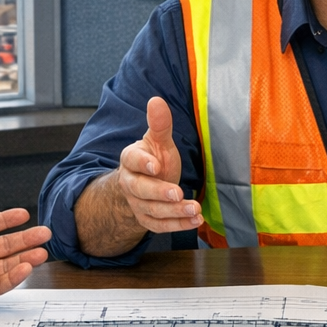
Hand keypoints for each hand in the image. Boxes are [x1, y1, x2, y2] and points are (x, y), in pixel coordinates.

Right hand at [116, 96, 201, 233]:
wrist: (148, 183)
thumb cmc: (155, 158)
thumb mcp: (160, 141)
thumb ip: (160, 124)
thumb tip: (156, 100)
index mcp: (130, 160)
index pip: (132, 161)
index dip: (143, 163)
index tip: (156, 166)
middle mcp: (130, 184)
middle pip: (140, 190)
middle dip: (159, 193)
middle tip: (178, 193)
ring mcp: (138, 204)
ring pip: (153, 211)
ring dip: (175, 212)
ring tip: (195, 210)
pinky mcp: (148, 220)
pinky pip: (161, 226)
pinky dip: (179, 225)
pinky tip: (196, 220)